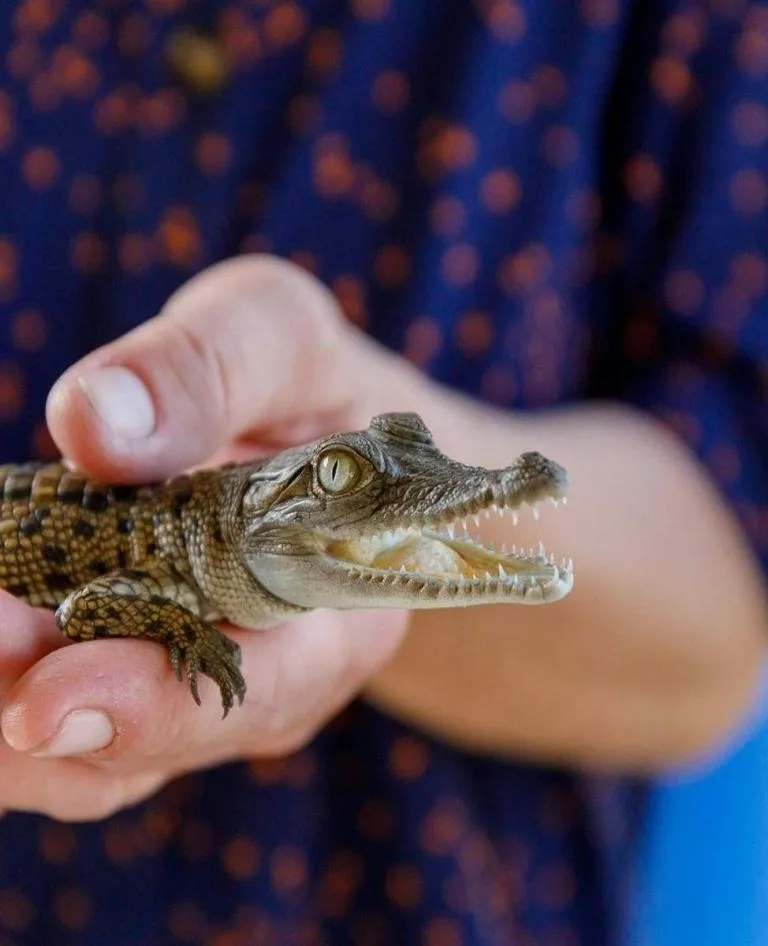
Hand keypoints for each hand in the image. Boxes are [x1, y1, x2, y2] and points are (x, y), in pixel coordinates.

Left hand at [0, 256, 430, 820]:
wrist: (319, 430)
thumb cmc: (307, 382)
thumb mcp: (278, 338)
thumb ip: (205, 369)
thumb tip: (92, 423)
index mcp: (337, 602)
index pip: (259, 687)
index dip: (154, 706)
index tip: (45, 697)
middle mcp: (270, 671)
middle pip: (153, 741)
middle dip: (37, 707)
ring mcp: (198, 681)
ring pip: (89, 760)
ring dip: (2, 711)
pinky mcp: (132, 671)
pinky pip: (55, 720)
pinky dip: (4, 679)